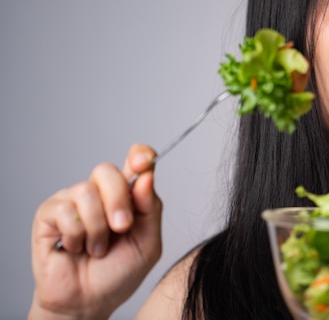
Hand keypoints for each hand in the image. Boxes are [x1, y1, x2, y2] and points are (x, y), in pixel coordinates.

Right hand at [29, 144, 162, 319]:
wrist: (89, 302)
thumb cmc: (118, 273)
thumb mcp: (148, 243)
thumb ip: (151, 208)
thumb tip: (146, 175)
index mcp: (127, 195)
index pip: (134, 161)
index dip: (139, 155)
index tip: (145, 161)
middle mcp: (99, 193)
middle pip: (106, 171)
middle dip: (118, 201)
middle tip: (122, 228)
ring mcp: (72, 201)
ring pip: (85, 191)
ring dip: (97, 227)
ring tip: (97, 248)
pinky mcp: (49, 214)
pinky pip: (65, 211)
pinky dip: (76, 236)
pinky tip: (76, 248)